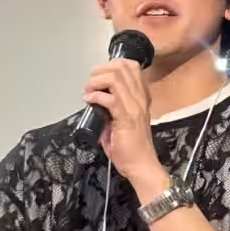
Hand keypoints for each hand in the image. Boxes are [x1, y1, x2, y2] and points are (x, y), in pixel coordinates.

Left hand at [83, 58, 165, 189]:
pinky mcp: (126, 119)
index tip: (99, 76)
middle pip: (121, 68)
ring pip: (115, 79)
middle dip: (100, 70)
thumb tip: (96, 104)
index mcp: (141, 97)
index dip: (112, 65)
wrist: (141, 165)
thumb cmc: (132, 148)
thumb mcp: (124, 122)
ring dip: (96, 82)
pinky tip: (89, 101)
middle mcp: (140, 99)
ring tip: (88, 91)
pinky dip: (95, 96)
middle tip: (90, 83)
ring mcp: (134, 107)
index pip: (132, 67)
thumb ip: (113, 110)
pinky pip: (109, 99)